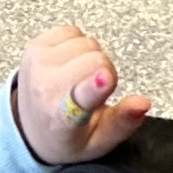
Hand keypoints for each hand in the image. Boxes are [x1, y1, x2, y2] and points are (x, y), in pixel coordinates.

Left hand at [10, 25, 150, 165]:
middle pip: (98, 61)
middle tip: (95, 91)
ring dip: (91, 59)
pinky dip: (77, 46)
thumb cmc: (67, 136)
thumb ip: (123, 122)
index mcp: (62, 119)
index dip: (95, 87)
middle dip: (106, 72)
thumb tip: (143, 103)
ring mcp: (37, 63)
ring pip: (88, 43)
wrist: (29, 126)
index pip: (80, 100)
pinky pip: (72, 31)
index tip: (106, 79)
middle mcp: (44, 89)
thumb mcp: (99, 142)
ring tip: (79, 79)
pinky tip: (70, 65)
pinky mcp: (33, 45)